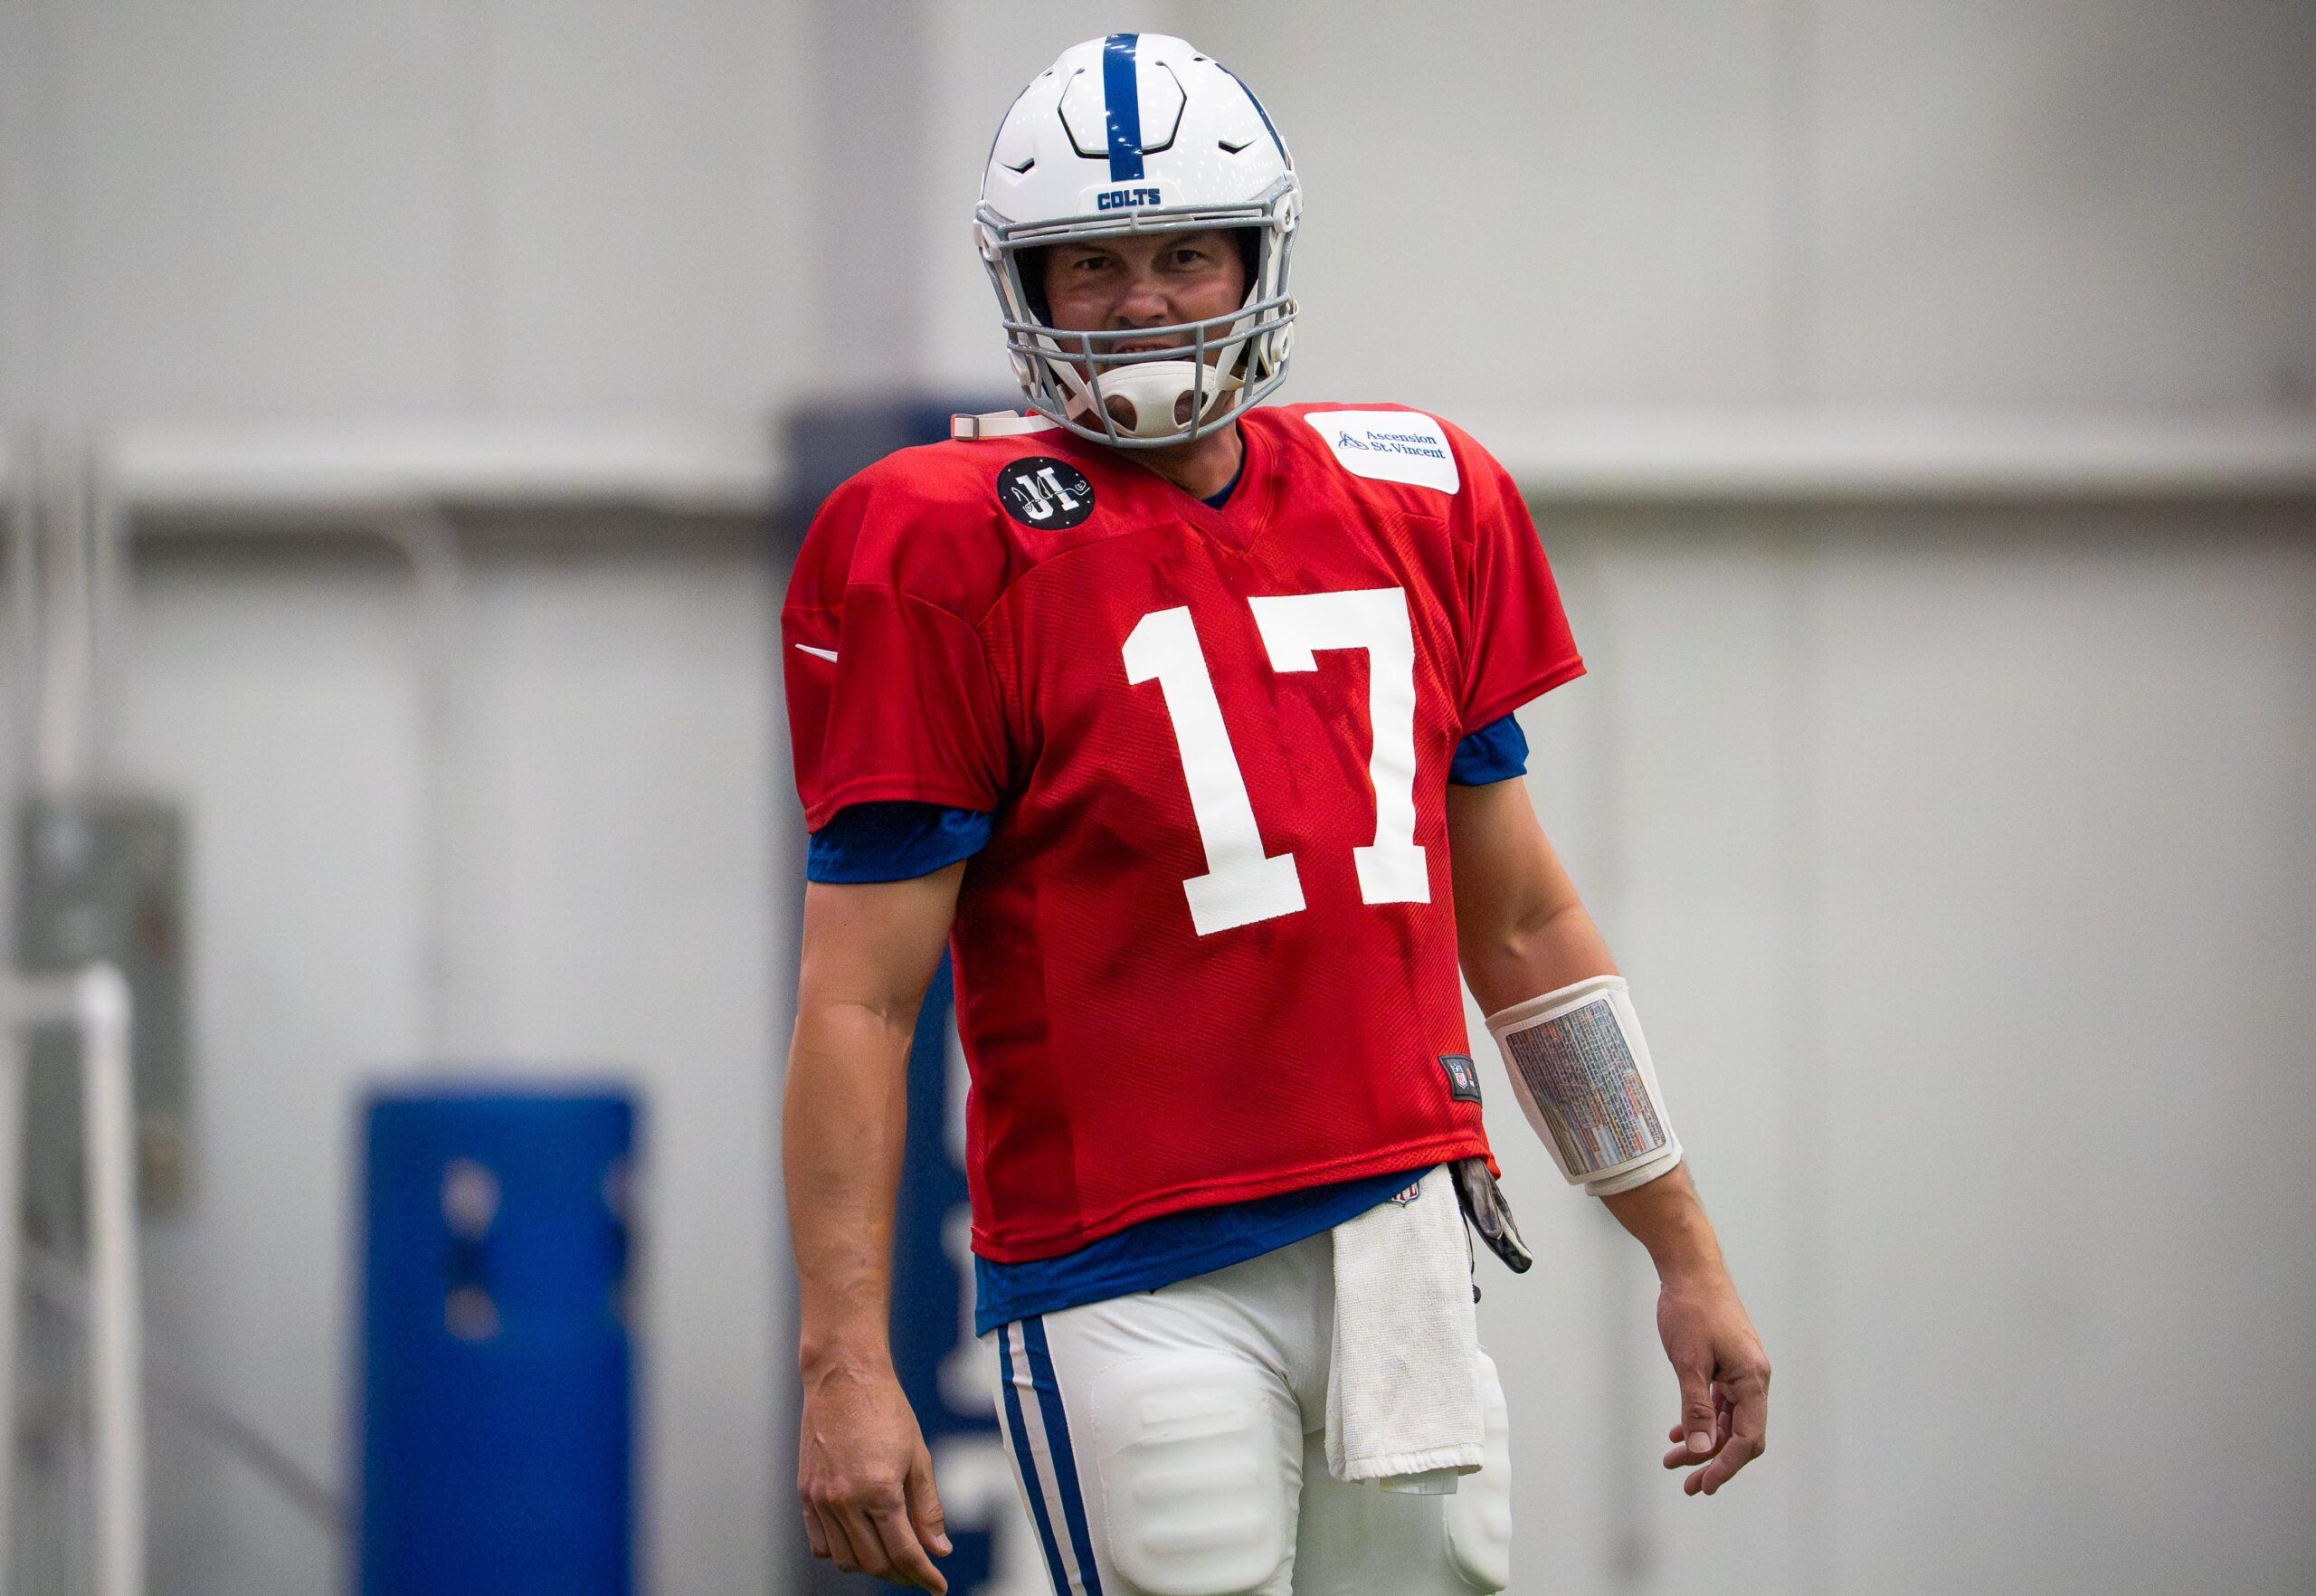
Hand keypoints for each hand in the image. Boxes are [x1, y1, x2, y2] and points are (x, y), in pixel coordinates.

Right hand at [798, 1360, 951, 1589]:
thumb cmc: (886, 1409)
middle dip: (901, 1574)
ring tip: (892, 1556)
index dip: (923, 1575)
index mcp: (879, 1491)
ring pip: (845, 1560)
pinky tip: (860, 1543)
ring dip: (871, 1566)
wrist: (844, 1376)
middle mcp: (845, 1501)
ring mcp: (821, 1500)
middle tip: (919, 1570)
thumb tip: (938, 1549)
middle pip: (874, 1563)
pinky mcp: (805, 1494)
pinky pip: (820, 1544)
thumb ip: (927, 1508)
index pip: (904, 1552)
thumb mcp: (918, 1457)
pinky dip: (840, 1553)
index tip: (937, 1586)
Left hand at [1654, 1269, 1769, 1495]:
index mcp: (1753, 1378)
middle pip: (1741, 1435)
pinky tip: (1679, 1434)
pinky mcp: (1727, 1364)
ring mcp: (1741, 1371)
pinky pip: (1719, 1403)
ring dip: (1705, 1443)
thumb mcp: (1688, 1363)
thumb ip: (1696, 1408)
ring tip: (1674, 1462)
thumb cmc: (1690, 1309)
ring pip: (1728, 1421)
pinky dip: (1702, 1420)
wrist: (1689, 1268)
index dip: (1726, 1466)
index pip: (1747, 1438)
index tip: (1703, 1485)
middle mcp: (1753, 1378)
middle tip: (1688, 1486)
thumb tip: (1702, 1451)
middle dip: (1715, 1462)